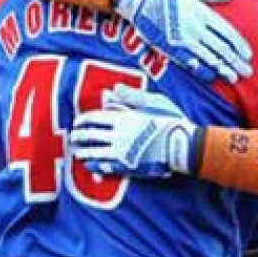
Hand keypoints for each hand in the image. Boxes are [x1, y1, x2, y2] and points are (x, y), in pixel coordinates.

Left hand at [70, 85, 197, 177]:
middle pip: (90, 136)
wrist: (183, 145)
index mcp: (123, 118)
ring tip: (79, 153)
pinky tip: (91, 167)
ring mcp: (122, 153)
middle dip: (79, 136)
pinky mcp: (128, 167)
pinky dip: (95, 167)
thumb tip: (112, 88)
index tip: (78, 122)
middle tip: (74, 137)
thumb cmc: (171, 121)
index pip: (95, 118)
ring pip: (94, 153)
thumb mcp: (153, 102)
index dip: (83, 120)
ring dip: (84, 153)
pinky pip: (105, 168)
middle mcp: (118, 135)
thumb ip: (130, 95)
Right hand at [114, 0, 252, 83]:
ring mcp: (183, 38)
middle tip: (247, 72)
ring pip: (208, 57)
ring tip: (233, 78)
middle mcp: (196, 26)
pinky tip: (211, 77)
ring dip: (222, 69)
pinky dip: (201, 70)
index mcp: (202, 11)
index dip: (239, 45)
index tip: (248, 55)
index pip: (227, 32)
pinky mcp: (169, 46)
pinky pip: (189, 61)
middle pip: (222, 48)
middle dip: (236, 62)